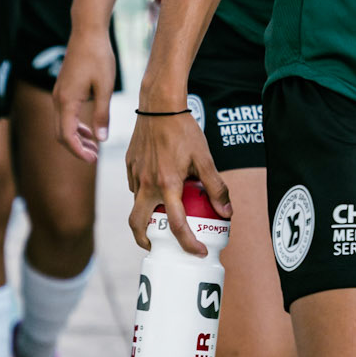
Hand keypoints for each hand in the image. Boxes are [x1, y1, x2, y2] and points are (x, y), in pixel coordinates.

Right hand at [54, 27, 116, 162]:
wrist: (87, 32)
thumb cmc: (98, 57)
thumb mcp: (105, 88)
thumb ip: (102, 114)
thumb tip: (101, 139)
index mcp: (67, 101)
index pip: (66, 136)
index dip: (78, 151)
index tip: (92, 160)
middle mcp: (58, 99)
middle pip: (60, 133)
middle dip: (76, 148)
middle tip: (94, 157)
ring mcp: (58, 94)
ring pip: (62, 124)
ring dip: (76, 137)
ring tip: (94, 146)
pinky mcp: (63, 89)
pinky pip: (64, 114)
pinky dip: (75, 125)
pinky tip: (90, 129)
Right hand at [126, 110, 230, 254]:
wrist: (159, 105)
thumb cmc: (183, 129)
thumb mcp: (204, 159)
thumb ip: (216, 187)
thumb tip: (226, 212)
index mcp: (167, 184)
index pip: (176, 225)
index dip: (188, 244)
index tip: (197, 252)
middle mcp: (146, 184)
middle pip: (137, 224)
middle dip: (145, 241)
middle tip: (157, 246)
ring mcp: (135, 175)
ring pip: (136, 204)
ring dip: (146, 215)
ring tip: (161, 215)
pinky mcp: (129, 165)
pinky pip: (134, 187)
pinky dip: (144, 194)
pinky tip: (157, 187)